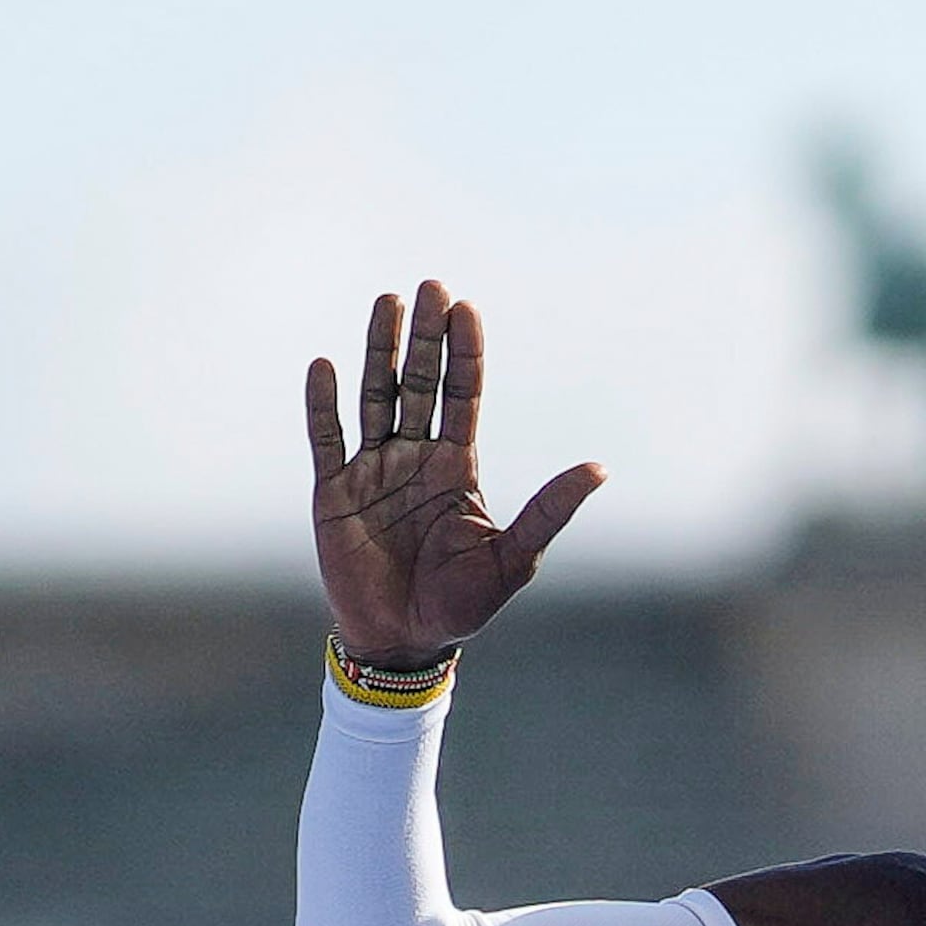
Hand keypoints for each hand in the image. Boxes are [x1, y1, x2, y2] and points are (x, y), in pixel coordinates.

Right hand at [305, 281, 605, 661]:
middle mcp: (415, 458)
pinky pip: (327, 440)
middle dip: (423, 337)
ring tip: (385, 303)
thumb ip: (549, 509)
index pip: (462, 395)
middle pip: (418, 384)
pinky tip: (326, 366)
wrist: (406, 640)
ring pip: (374, 398)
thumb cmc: (463, 604)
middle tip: (429, 285)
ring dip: (378, 352)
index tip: (465, 307)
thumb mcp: (515, 557)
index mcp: (458, 467)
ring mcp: (373, 471)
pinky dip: (324, 405)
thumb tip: (600, 469)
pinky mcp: (333, 493)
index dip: (463, 352)